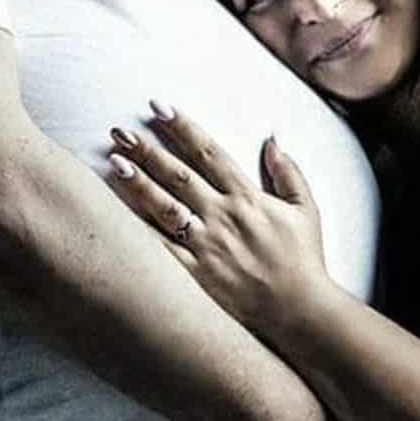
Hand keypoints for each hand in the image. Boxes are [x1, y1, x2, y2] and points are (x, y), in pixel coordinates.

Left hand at [105, 104, 328, 338]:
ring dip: (138, 183)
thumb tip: (272, 139)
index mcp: (247, 197)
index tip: (159, 109)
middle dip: (148, 150)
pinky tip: (117, 216)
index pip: (209, 153)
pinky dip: (139, 232)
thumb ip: (288, 172)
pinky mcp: (196, 275)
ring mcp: (207, 246)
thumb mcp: (306, 209)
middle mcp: (223, 216)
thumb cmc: (303, 260)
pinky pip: (161, 250)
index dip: (183, 128)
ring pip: (165, 207)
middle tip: (120, 131)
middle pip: (179, 175)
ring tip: (114, 162)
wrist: (299, 311)